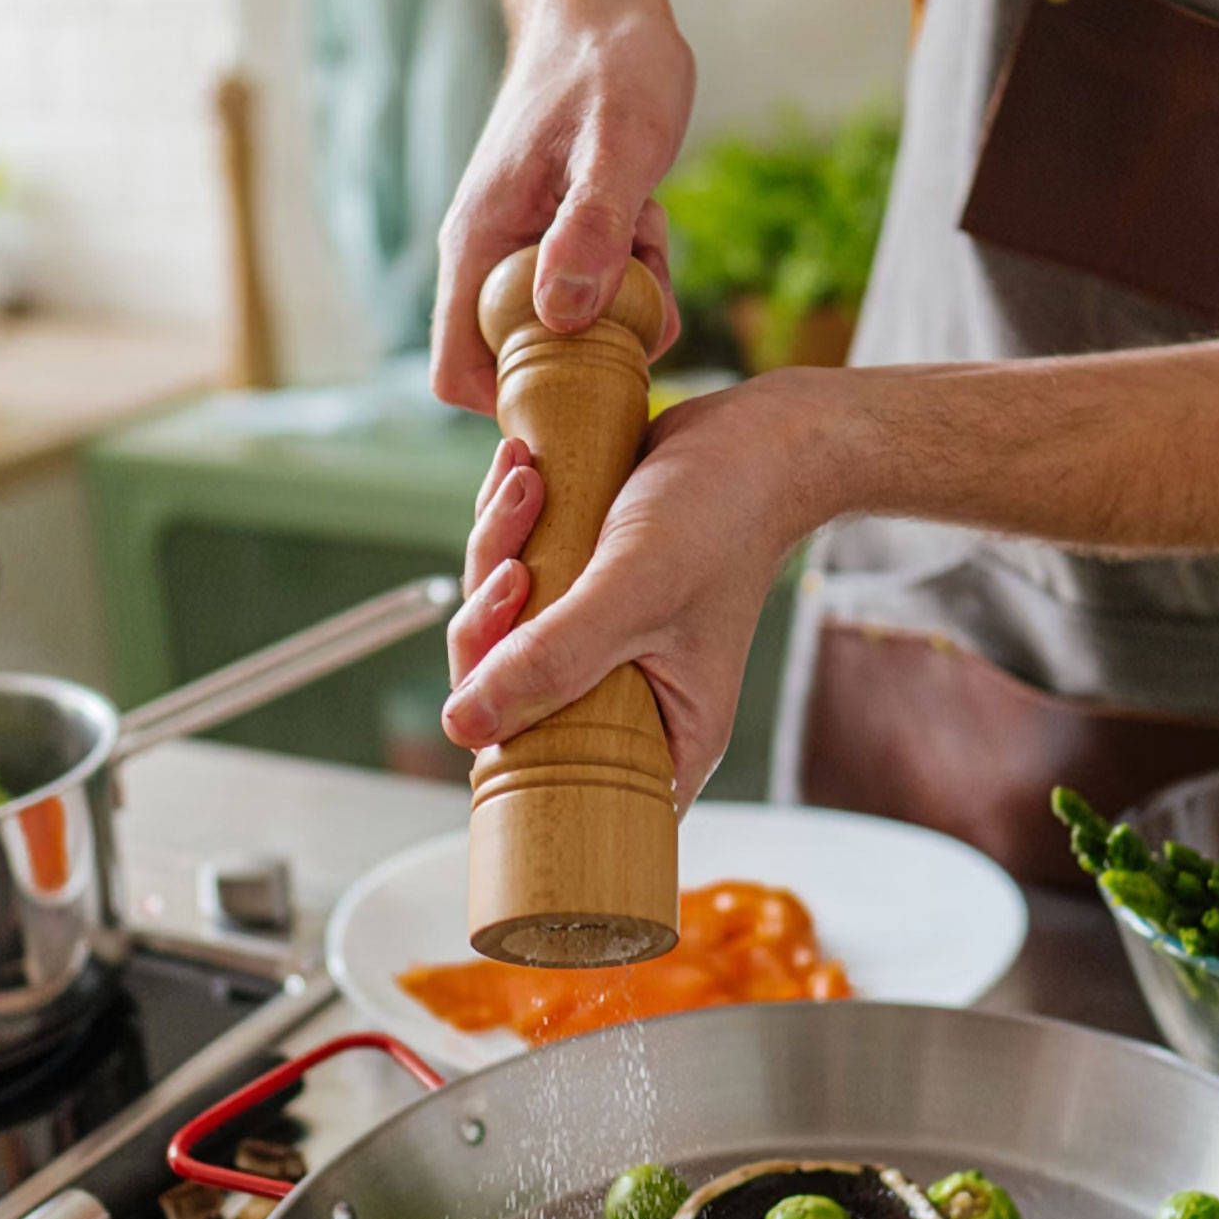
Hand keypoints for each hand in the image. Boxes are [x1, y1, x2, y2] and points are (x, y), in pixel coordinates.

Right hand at [431, 0, 693, 413]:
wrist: (603, 4)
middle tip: (641, 277)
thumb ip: (593, 229)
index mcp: (478, 246)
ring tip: (646, 227)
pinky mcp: (563, 240)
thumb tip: (563, 319)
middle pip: (529, 363)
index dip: (512, 404)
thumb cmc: (608, 64)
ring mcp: (527, 250)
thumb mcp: (618, 145)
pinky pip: (600, 291)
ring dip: (627, 303)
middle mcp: (490, 257)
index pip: (458, 372)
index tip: (587, 385)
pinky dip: (636, 270)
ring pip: (575, 328)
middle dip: (597, 346)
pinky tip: (649, 215)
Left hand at [444, 377, 830, 802]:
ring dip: (496, 549)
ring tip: (527, 488)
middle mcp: (628, 700)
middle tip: (514, 567)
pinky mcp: (580, 594)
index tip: (499, 663)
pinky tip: (525, 474)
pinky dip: (507, 525)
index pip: (558, 781)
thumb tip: (463, 722)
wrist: (754, 437)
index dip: (506, 738)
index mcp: (665, 736)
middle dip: (491, 621)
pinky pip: (510, 580)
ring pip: (501, 630)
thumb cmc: (722, 516)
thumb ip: (553, 660)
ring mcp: (600, 646)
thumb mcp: (633, 591)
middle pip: (509, 700)